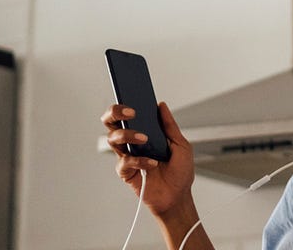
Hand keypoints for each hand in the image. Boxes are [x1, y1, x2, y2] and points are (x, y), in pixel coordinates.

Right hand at [102, 102, 196, 216]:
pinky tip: (152, 163)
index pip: (127, 115)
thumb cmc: (180, 172)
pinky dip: (139, 161)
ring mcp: (127, 156)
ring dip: (128, 135)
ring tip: (145, 138)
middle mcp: (132, 142)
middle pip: (112, 123)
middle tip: (130, 113)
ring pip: (113, 139)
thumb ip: (170, 126)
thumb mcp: (181, 145)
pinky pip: (125, 161)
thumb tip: (161, 105)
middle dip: (115, 113)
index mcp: (144, 132)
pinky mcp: (126, 172)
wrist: (178, 196)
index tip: (132, 95)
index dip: (124, 104)